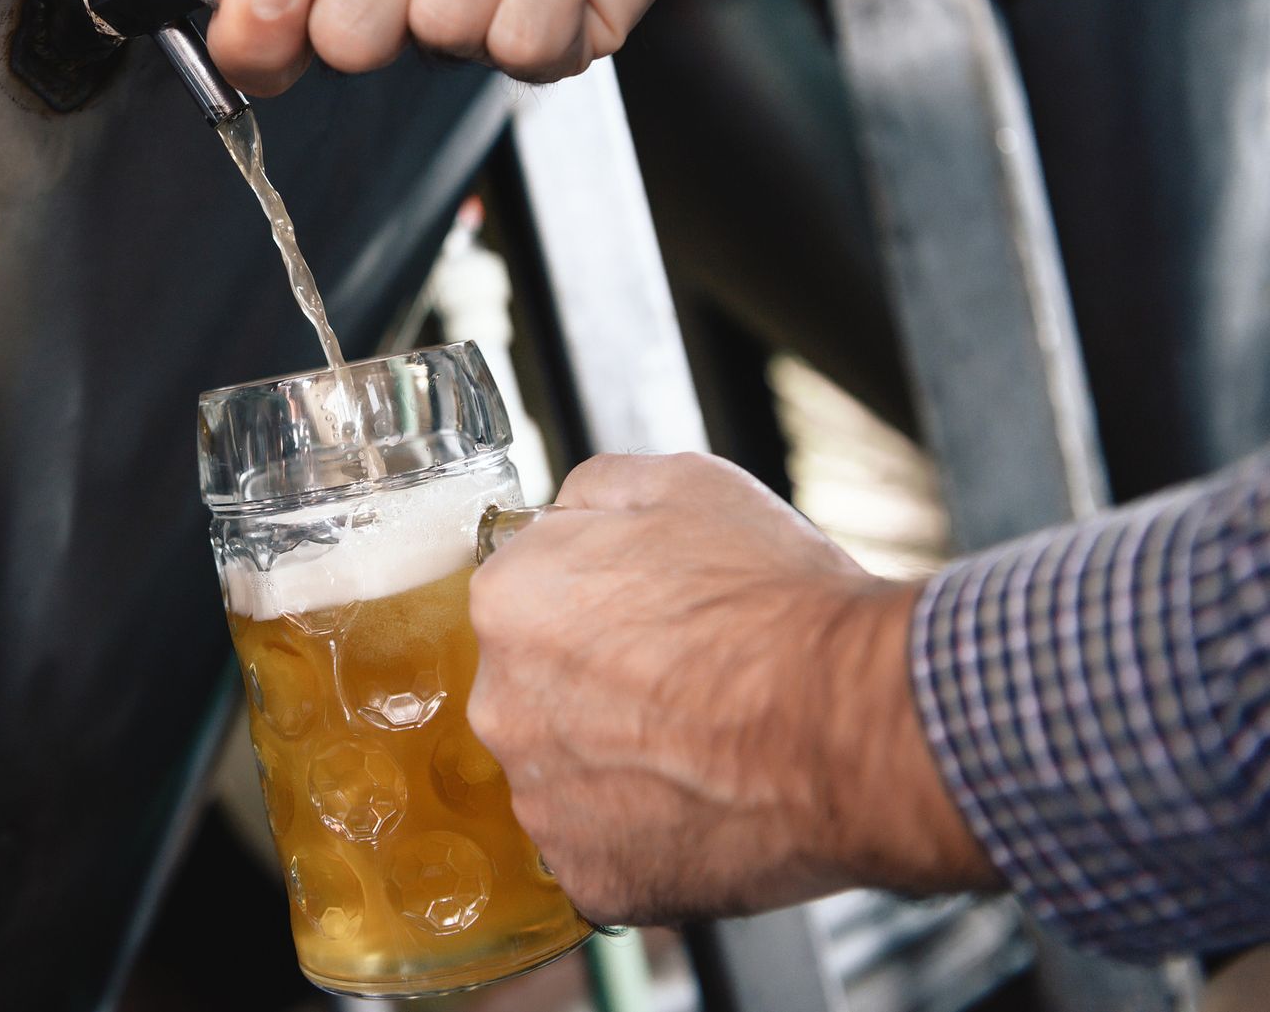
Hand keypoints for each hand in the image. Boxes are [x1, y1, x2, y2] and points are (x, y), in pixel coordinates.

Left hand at [468, 453, 999, 924]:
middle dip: (599, 688)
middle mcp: (502, 705)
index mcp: (508, 602)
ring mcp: (542, 801)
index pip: (525, 601)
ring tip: (705, 747)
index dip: (599, 606)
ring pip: (568, 776)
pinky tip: (706, 804)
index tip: (648, 620)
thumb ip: (591, 493)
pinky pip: (605, 852)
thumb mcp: (683, 483)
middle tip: (685, 683)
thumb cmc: (780, 605)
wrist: (857, 725)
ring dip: (620, 765)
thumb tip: (558, 518)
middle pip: (537, 691)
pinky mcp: (592, 878)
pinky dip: (649, 836)